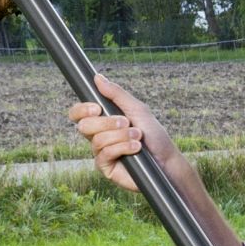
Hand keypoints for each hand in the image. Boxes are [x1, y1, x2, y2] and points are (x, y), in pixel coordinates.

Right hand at [67, 75, 172, 192]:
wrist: (166, 159)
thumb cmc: (153, 134)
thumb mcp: (136, 109)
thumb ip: (116, 94)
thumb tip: (97, 77)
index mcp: (102, 120)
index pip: (78, 113)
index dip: (81, 109)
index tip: (98, 108)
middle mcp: (98, 136)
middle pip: (83, 126)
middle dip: (107, 122)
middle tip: (126, 122)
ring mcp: (100, 153)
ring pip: (97, 140)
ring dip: (121, 136)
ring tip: (138, 137)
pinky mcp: (105, 168)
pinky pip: (104, 154)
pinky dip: (122, 147)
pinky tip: (136, 149)